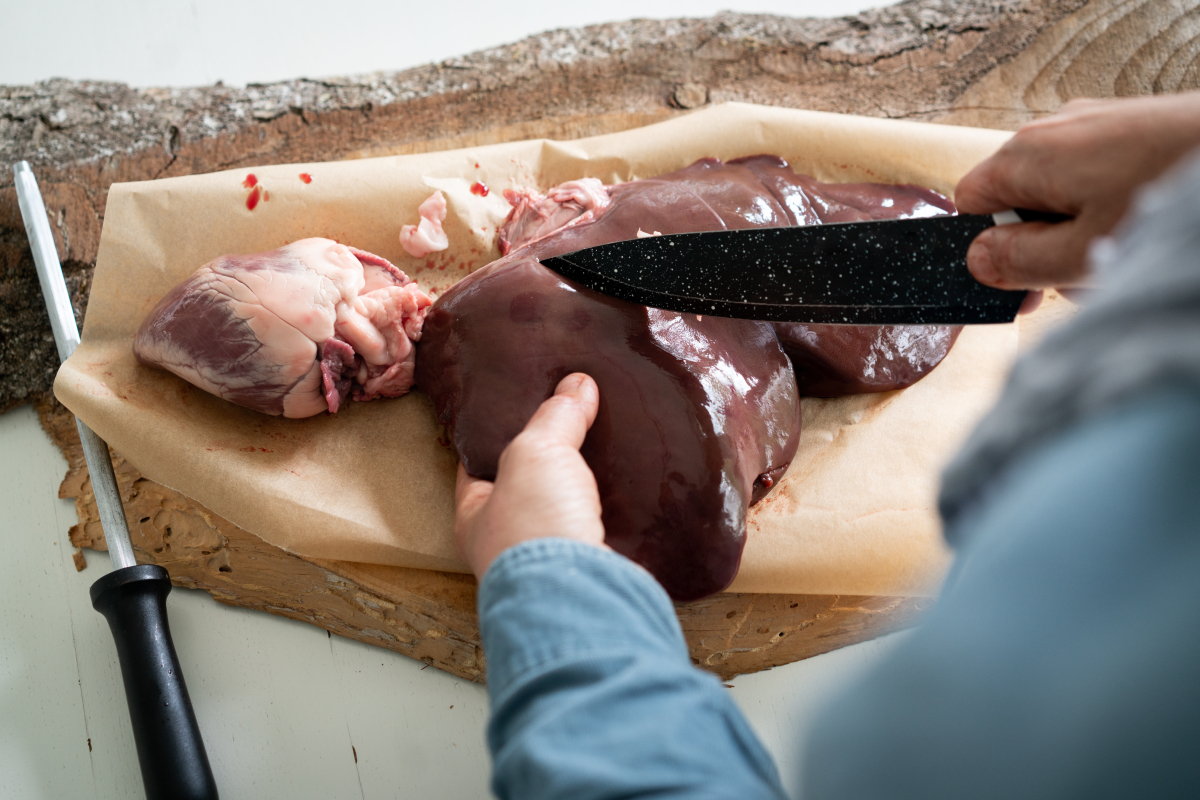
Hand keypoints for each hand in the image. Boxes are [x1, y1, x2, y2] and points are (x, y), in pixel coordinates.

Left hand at [455, 373, 605, 578]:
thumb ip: (555, 417)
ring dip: (588, 488)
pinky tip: (635, 490)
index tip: (516, 405)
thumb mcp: (537, 453)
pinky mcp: (596, 571)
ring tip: (611, 450)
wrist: (582, 598)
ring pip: (569, 512)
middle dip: (550, 461)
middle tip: (574, 422)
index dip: (494, 434)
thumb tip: (578, 384)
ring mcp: (554, 563)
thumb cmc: (534, 529)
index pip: (476, 465)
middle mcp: (509, 545)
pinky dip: (619, 512)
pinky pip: (606, 531)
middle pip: (528, 489)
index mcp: (475, 517)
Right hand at [955, 93, 1199, 292]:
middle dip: (1042, 246)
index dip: (986, 250)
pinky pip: (1097, 178)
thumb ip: (1016, 262)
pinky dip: (1111, 209)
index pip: (968, 206)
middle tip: (1078, 278)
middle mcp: (1051, 131)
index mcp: (1024, 157)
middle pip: (1016, 202)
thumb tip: (976, 261)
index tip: (1017, 283)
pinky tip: (1143, 228)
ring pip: (1061, 194)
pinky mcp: (1130, 128)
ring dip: (1081, 233)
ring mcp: (1093, 125)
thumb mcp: (1079, 255)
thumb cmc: (1165, 199)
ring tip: (1123, 255)